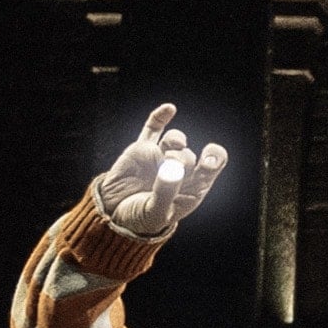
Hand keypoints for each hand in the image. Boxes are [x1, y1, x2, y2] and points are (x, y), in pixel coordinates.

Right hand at [91, 102, 230, 239]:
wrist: (113, 215)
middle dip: (184, 160)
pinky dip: (160, 117)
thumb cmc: (141, 218)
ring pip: (177, 139)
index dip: (214, 159)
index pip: (212, 166)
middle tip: (169, 170)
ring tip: (167, 154)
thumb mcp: (155, 213)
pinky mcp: (142, 149)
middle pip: (191, 155)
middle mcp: (180, 170)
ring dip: (176, 140)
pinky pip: (153, 129)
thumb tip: (171, 168)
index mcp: (192, 187)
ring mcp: (161, 157)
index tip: (208, 161)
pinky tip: (169, 108)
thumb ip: (165, 193)